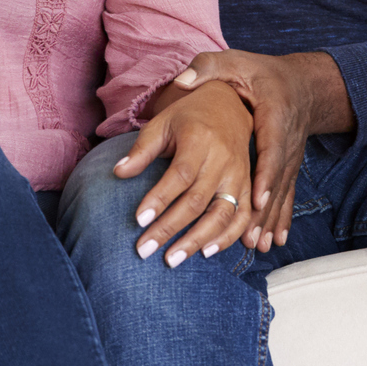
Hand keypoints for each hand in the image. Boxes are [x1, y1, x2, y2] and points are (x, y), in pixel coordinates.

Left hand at [111, 81, 254, 266]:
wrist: (229, 106)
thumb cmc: (188, 118)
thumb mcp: (162, 124)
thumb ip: (142, 150)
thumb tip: (118, 173)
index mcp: (199, 140)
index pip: (180, 175)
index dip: (160, 199)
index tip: (138, 221)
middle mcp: (222, 159)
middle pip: (197, 200)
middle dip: (169, 228)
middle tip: (144, 250)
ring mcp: (239, 174)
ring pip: (222, 214)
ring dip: (197, 240)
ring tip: (172, 259)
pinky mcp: (248, 186)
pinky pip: (242, 216)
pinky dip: (228, 237)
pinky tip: (207, 253)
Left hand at [168, 50, 352, 252]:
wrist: (300, 82)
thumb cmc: (260, 73)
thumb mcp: (234, 62)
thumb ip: (206, 68)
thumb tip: (179, 81)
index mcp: (273, 115)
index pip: (270, 148)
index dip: (265, 174)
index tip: (256, 197)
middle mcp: (285, 141)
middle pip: (269, 182)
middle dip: (254, 212)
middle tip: (233, 239)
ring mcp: (289, 159)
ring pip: (277, 195)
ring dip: (263, 223)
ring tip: (251, 247)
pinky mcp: (288, 169)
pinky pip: (284, 198)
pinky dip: (278, 221)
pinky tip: (270, 243)